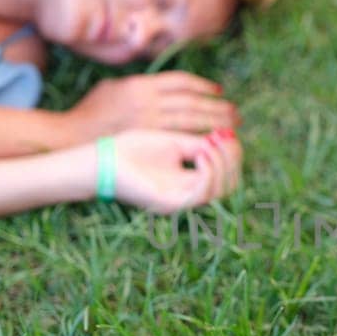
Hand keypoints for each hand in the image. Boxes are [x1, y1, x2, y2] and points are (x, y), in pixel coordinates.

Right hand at [66, 71, 237, 137]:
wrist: (71, 137)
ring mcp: (149, 122)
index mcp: (141, 84)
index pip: (182, 82)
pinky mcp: (148, 141)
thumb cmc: (90, 113)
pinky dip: (200, 137)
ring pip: (192, 119)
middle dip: (218, 106)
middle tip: (236, 113)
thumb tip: (161, 87)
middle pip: (192, 100)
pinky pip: (181, 137)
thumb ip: (138, 85)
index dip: (204, 86)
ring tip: (233, 126)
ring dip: (216, 121)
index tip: (219, 92)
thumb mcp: (113, 87)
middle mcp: (148, 101)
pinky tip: (213, 139)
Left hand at [114, 128, 240, 213]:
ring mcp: (179, 201)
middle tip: (221, 137)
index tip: (226, 132)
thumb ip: (198, 144)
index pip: (226, 175)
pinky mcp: (170, 203)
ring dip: (222, 163)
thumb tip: (226, 137)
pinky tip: (201, 153)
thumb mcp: (173, 142)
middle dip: (232, 158)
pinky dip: (208, 172)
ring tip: (209, 143)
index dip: (233, 154)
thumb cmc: (132, 149)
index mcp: (187, 181)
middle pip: (229, 184)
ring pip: (221, 190)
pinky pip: (202, 193)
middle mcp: (187, 195)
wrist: (103, 160)